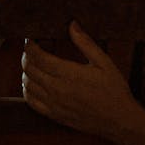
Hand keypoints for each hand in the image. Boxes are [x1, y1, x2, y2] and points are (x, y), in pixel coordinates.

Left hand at [21, 21, 138, 138]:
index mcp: (68, 74)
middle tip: (30, 49)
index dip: (30, 46)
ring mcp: (54, 104)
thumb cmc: (113, 89)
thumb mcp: (103, 62)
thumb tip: (72, 24)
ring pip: (27, 85)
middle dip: (26, 56)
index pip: (38, 57)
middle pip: (29, 70)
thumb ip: (85, 42)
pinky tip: (32, 84)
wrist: (119, 120)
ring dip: (25, 72)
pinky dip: (27, 90)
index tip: (30, 39)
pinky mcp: (55, 116)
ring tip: (31, 63)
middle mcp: (57, 90)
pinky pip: (31, 102)